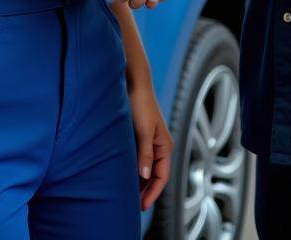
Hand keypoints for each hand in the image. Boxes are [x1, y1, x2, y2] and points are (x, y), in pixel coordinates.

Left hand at [128, 77, 172, 210]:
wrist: (135, 84)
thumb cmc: (141, 105)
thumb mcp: (144, 131)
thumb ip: (145, 154)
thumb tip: (146, 176)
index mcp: (165, 146)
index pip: (162, 176)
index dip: (153, 193)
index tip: (142, 205)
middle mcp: (160, 146)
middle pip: (156, 175)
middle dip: (147, 190)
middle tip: (134, 205)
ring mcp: (151, 142)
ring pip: (148, 168)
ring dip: (141, 181)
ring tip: (129, 194)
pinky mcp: (141, 137)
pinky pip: (141, 160)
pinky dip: (136, 170)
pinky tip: (126, 175)